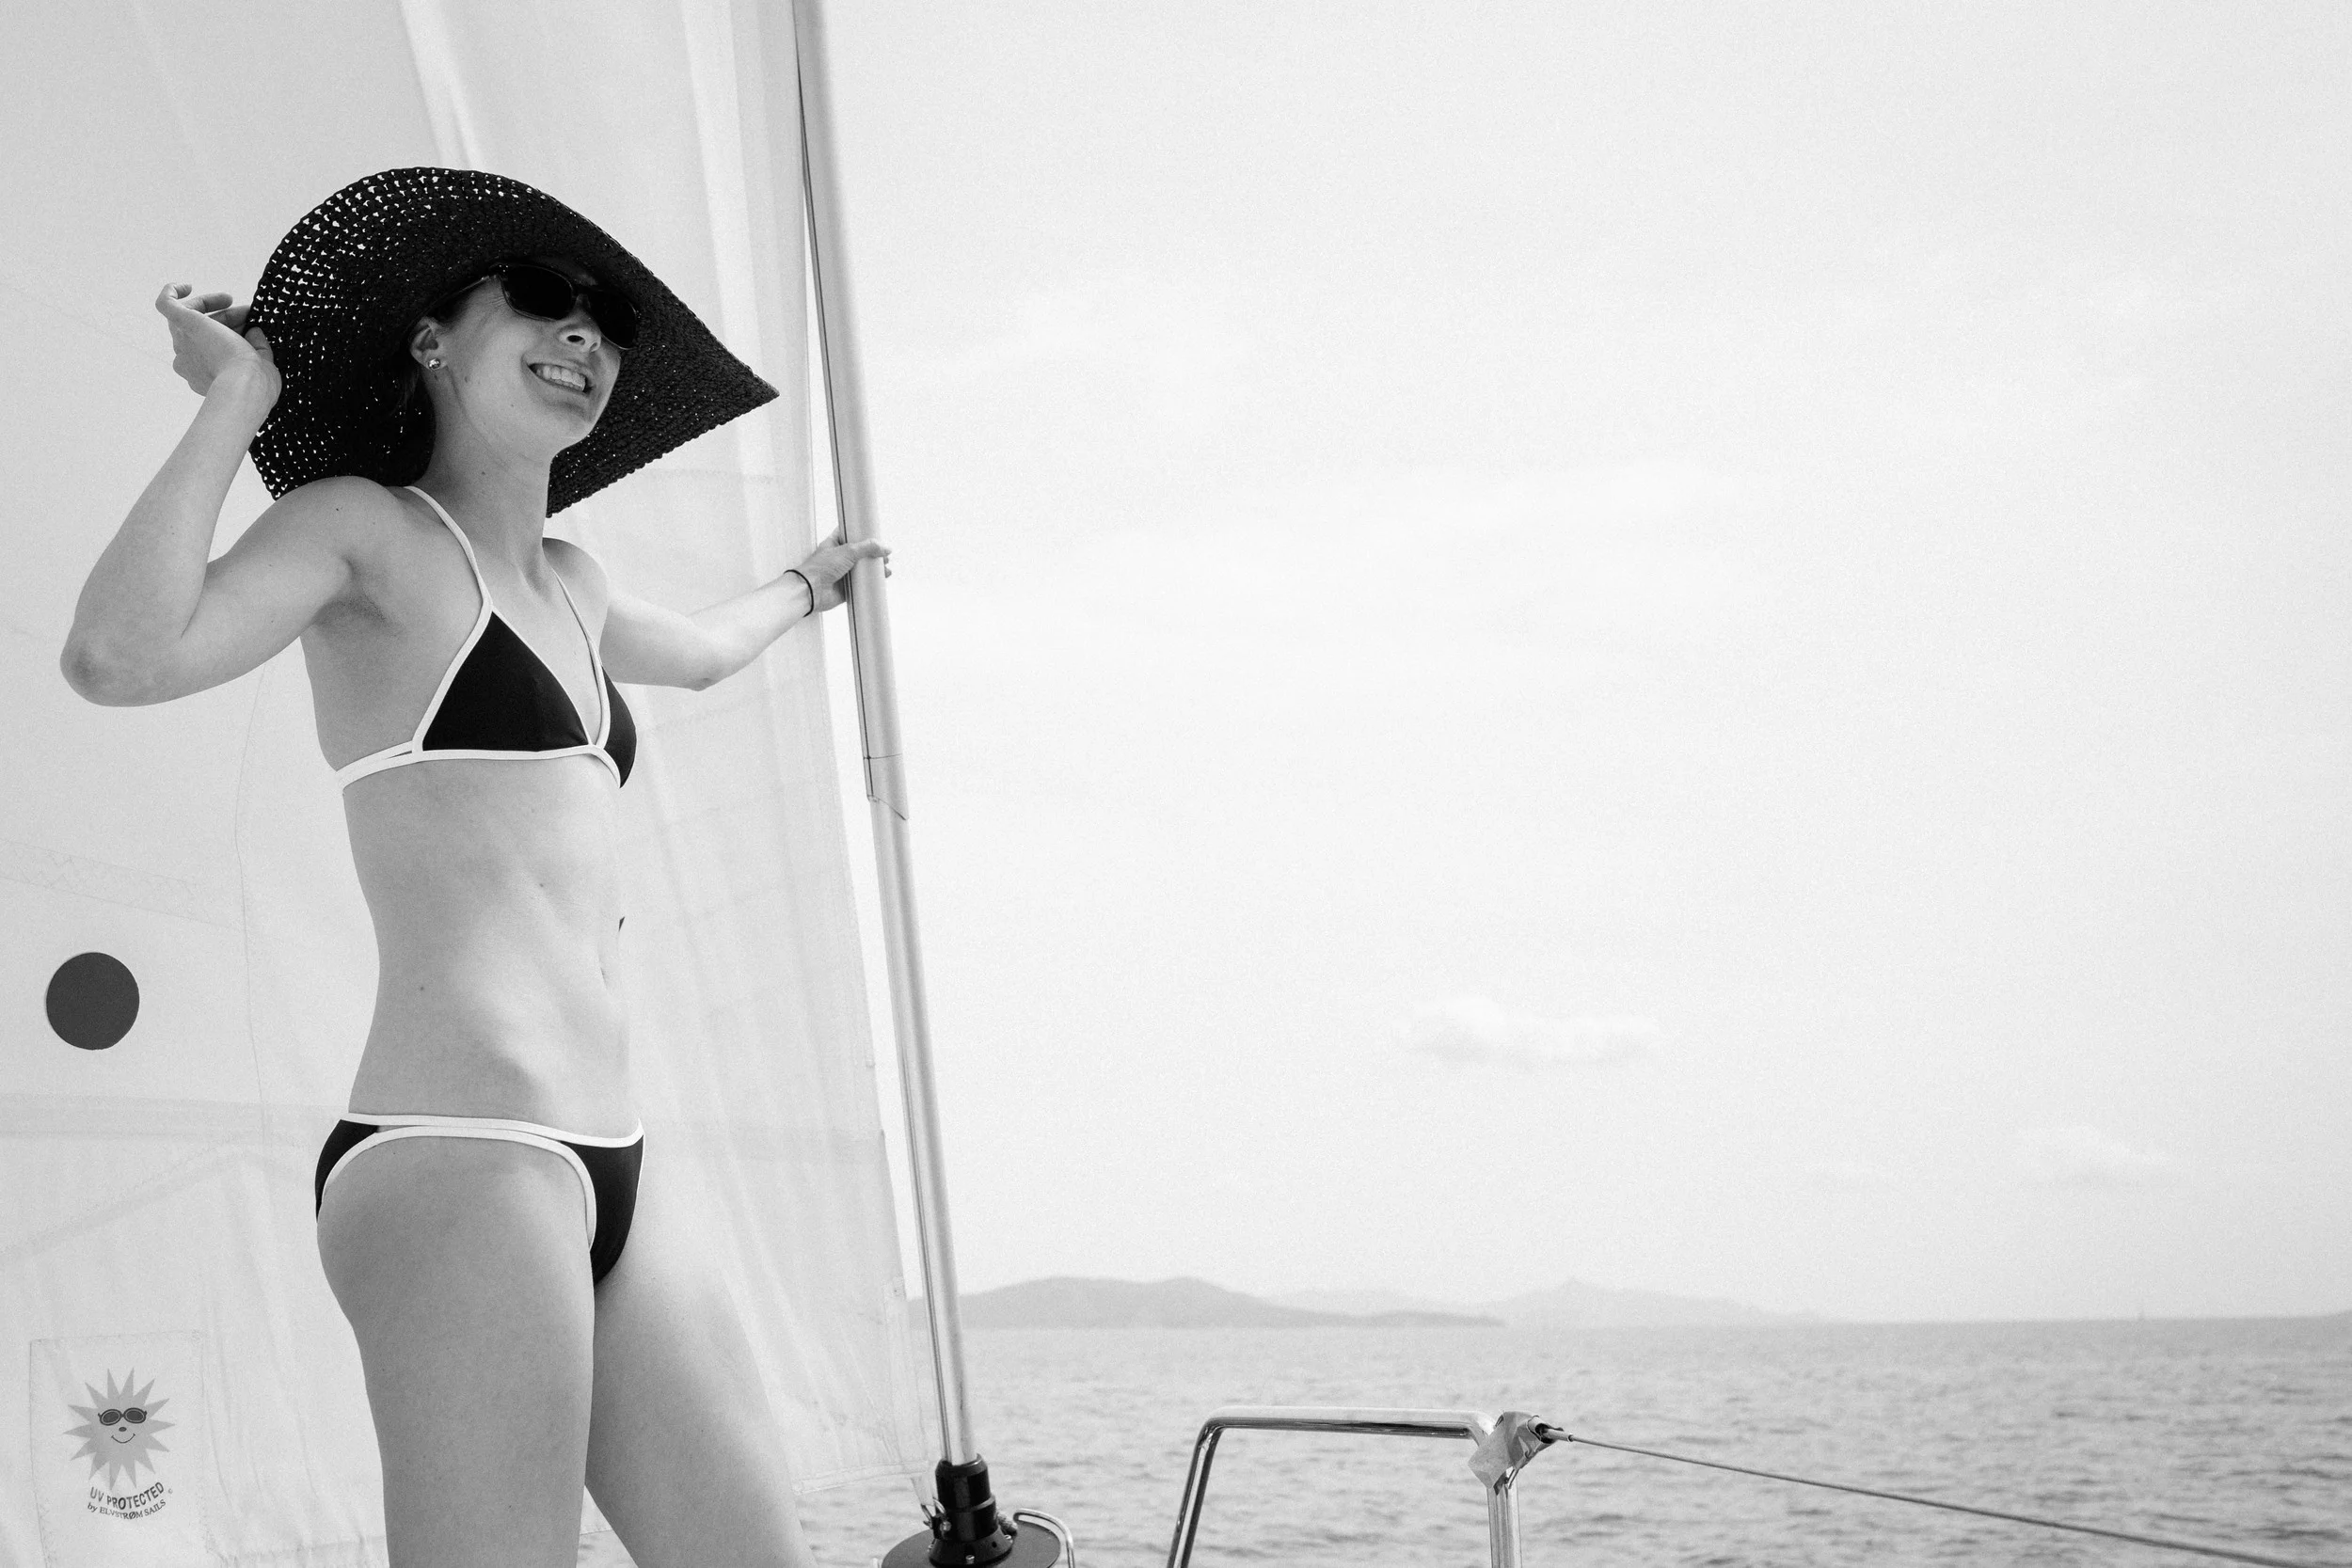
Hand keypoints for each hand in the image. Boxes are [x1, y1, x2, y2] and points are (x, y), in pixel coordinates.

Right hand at [155, 284, 277, 402]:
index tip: (252, 327)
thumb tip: (255, 332)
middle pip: (201, 331)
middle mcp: (187, 360)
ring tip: (229, 300)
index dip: (232, 332)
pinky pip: (166, 304)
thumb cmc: (255, 384)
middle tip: (247, 313)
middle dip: (225, 320)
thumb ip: (257, 348)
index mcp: (203, 373)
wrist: (245, 385)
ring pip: (188, 317)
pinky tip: (187, 286)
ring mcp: (183, 343)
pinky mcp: (182, 324)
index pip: (213, 345)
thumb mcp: (262, 366)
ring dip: (209, 306)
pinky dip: (172, 292)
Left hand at [794, 528, 892, 611]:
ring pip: (862, 570)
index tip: (875, 535)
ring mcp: (843, 573)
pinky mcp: (846, 587)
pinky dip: (870, 583)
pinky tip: (879, 580)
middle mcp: (839, 558)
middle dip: (873, 554)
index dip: (862, 535)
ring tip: (884, 568)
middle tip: (883, 555)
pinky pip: (861, 585)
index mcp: (834, 544)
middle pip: (860, 554)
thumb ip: (867, 547)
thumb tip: (884, 547)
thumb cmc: (819, 568)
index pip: (850, 535)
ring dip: (874, 569)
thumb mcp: (847, 551)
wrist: (811, 590)